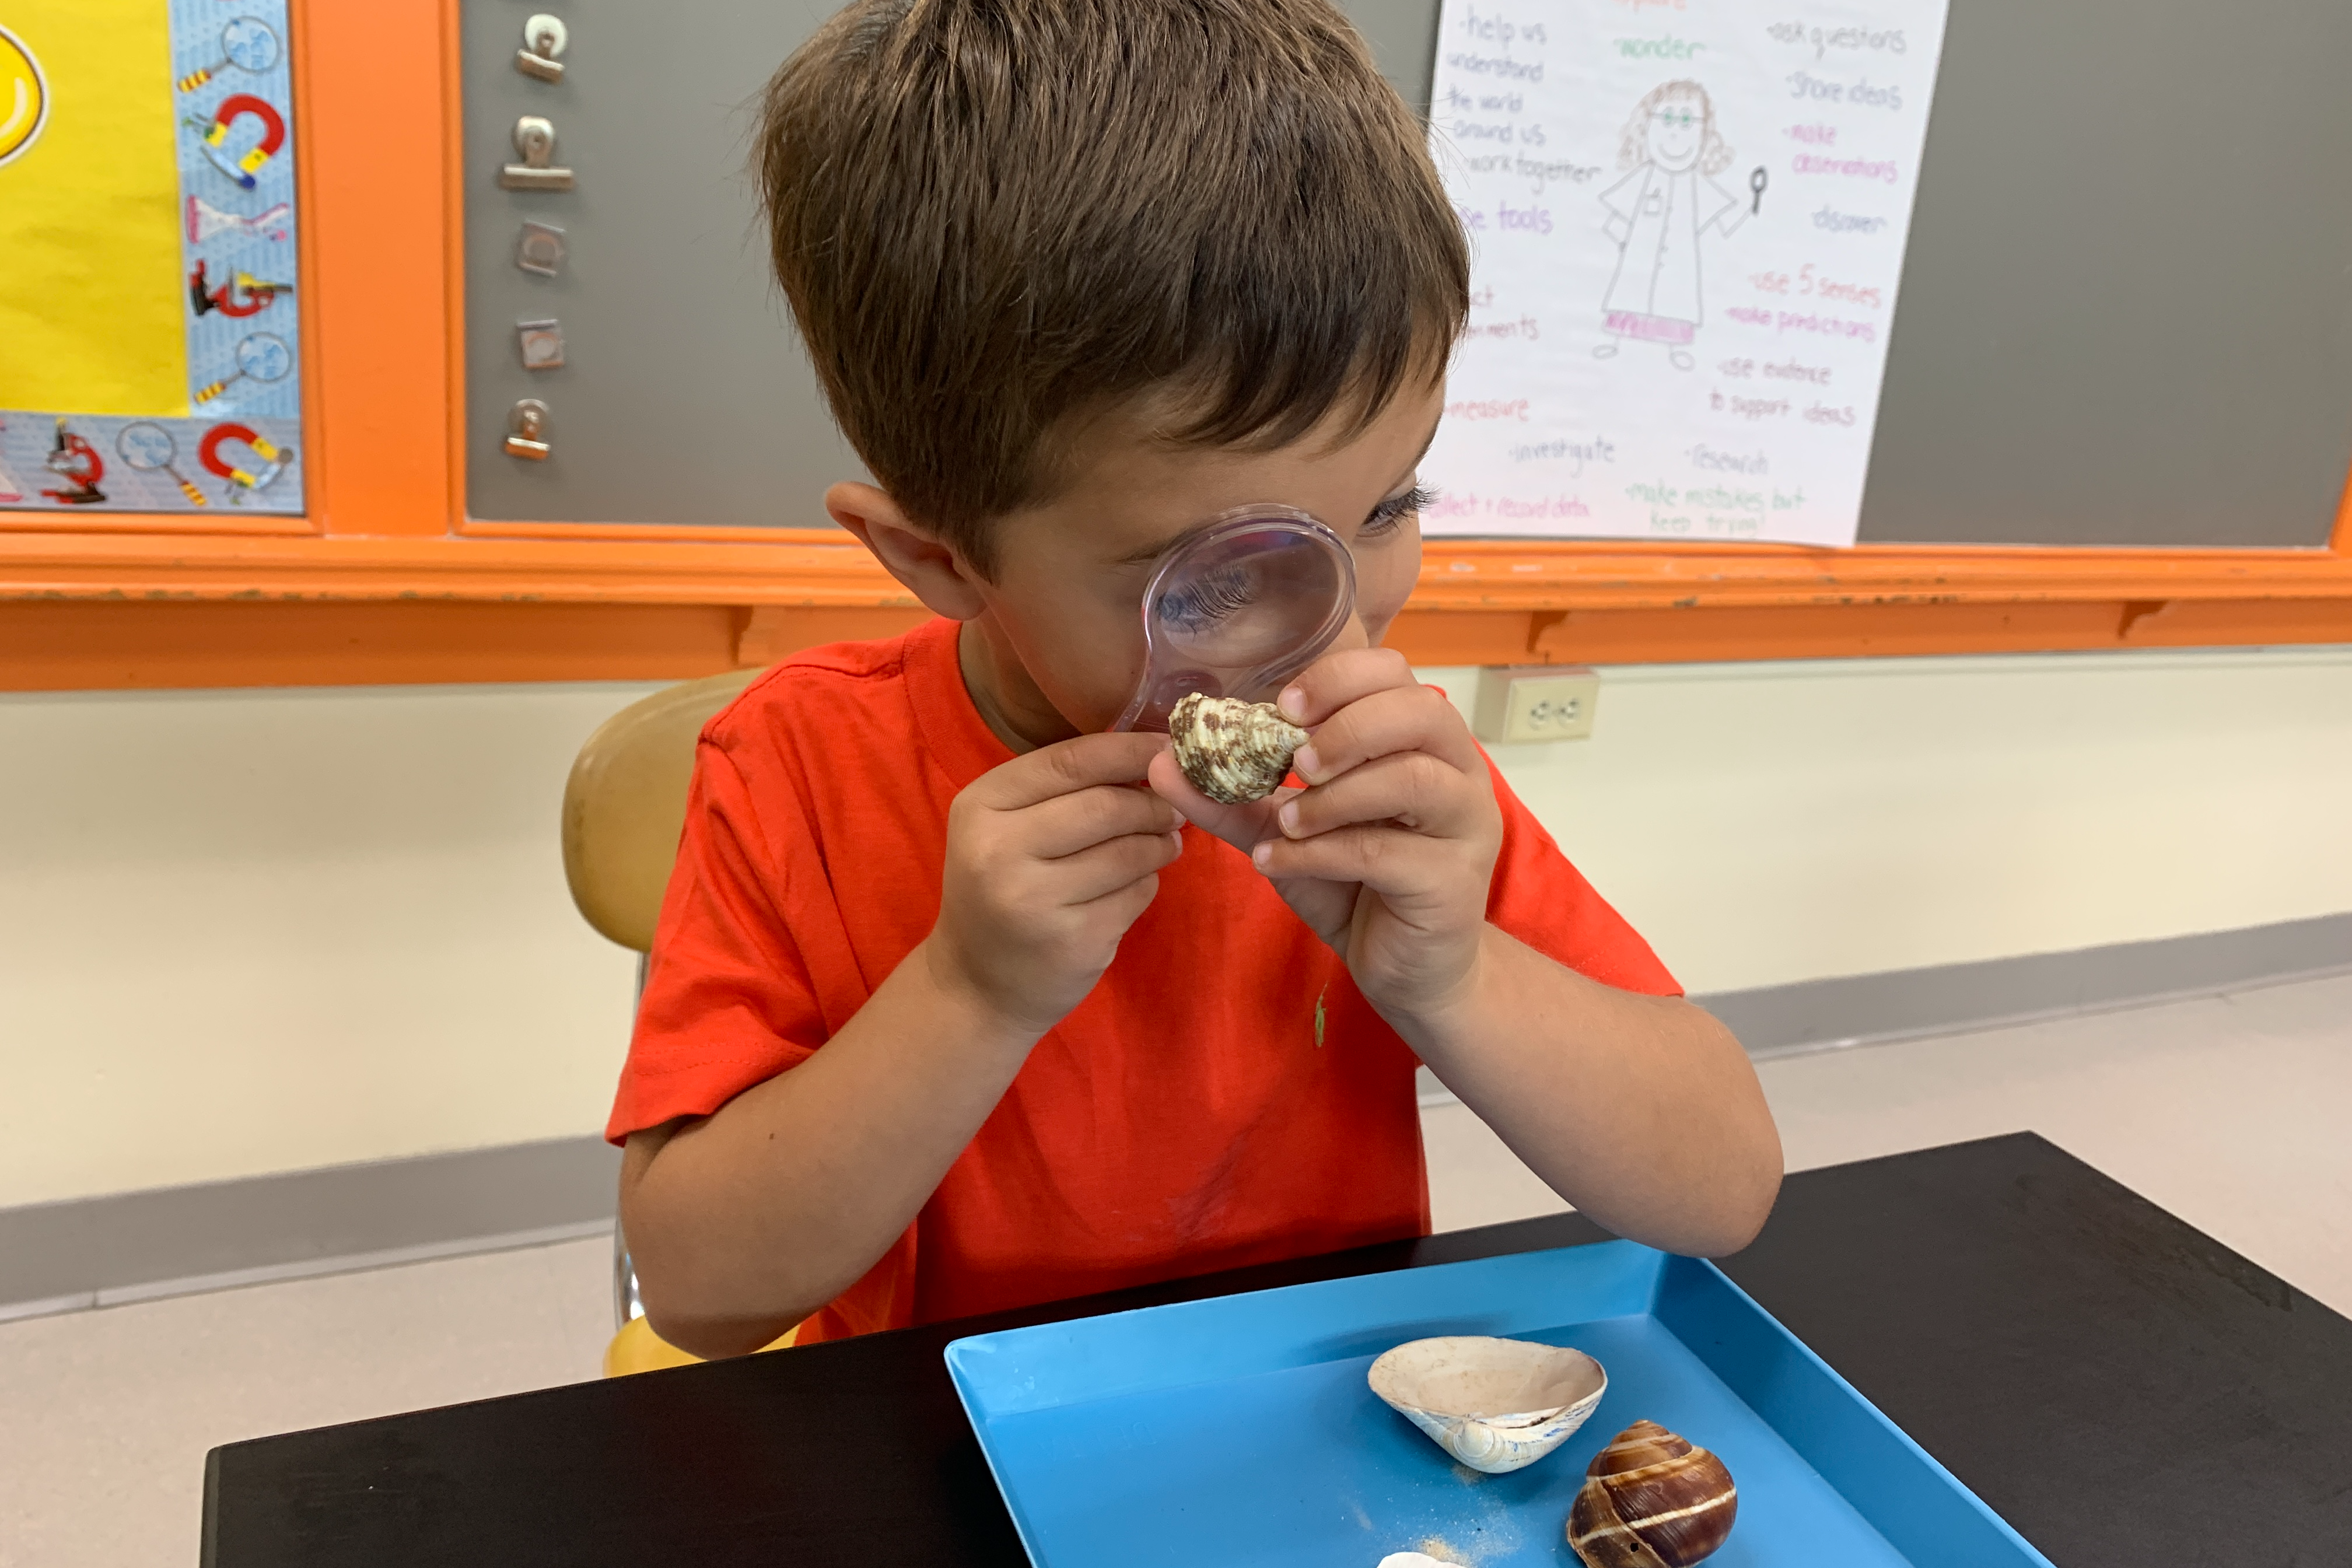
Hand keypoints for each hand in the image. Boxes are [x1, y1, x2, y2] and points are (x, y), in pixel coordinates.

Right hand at [929, 732, 1184, 1033]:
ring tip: (1164, 843)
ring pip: (1129, 852)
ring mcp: (1036, 903)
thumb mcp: (1005, 827)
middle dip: (1152, 803)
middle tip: (1173, 808)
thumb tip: (1152, 753)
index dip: (1130, 749)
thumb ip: (1063, 789)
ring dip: (1159, 844)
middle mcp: (998, 852)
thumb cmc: (1000, 890)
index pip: (1070, 761)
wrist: (977, 986)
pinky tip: (1134, 884)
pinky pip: (1136, 895)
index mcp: (981, 807)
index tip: (1169, 746)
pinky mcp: (1074, 943)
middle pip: (1106, 807)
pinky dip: (1147, 883)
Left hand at [1149, 650, 1500, 1018]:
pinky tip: (1281, 862)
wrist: (1404, 969)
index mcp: (1423, 740)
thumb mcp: (1287, 831)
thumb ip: (1232, 797)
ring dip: (1334, 796)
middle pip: (1420, 711)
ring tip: (1286, 821)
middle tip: (1293, 762)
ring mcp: (1465, 824)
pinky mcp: (1453, 880)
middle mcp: (1458, 771)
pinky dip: (1323, 853)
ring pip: (1411, 778)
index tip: (1284, 707)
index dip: (1339, 677)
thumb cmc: (1353, 886)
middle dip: (1345, 728)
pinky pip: (1388, 853)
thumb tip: (1161, 763)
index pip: (1396, 673)